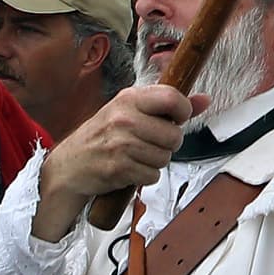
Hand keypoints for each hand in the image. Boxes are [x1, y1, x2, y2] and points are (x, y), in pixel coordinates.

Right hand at [36, 83, 208, 227]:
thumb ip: (169, 105)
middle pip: (174, 135)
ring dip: (155, 161)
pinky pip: (152, 176)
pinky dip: (144, 176)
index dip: (183, 111)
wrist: (69, 166)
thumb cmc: (102, 136)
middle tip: (151, 142)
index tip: (177, 118)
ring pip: (164, 157)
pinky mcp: (118, 168)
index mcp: (129, 99)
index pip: (172, 98)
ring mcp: (121, 144)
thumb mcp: (132, 111)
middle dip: (168, 144)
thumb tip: (204, 100)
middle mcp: (125, 119)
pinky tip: (130, 168)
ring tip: (137, 155)